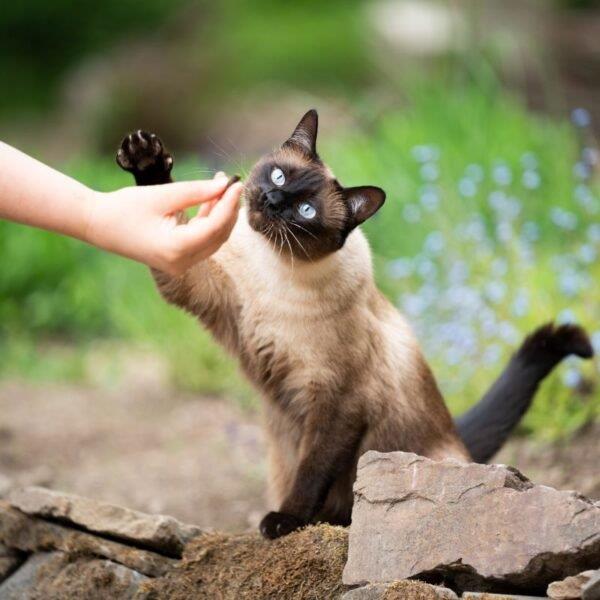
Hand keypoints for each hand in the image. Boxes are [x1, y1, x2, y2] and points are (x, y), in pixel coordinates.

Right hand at [86, 173, 241, 275]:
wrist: (99, 225)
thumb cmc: (126, 208)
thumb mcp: (163, 195)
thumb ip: (197, 192)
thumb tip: (225, 186)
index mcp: (176, 249)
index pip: (214, 227)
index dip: (229, 204)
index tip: (236, 184)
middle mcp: (181, 262)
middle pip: (218, 235)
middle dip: (228, 209)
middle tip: (231, 184)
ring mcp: (180, 264)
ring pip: (213, 239)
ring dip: (220, 215)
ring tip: (221, 187)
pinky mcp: (178, 260)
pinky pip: (202, 241)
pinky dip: (208, 222)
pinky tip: (210, 201)